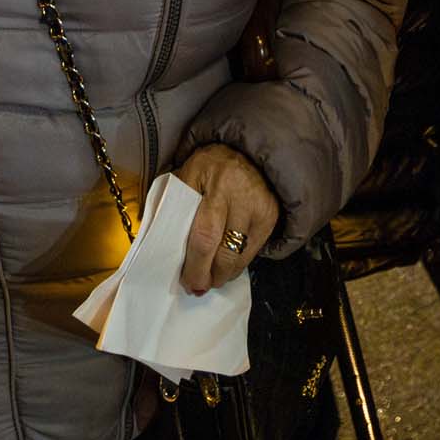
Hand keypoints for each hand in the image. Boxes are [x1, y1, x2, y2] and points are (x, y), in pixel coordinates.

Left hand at [172, 144, 279, 294]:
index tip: (187, 281)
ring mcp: (259, 207)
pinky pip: (254, 250)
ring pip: (241, 255)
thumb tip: (167, 246)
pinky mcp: (272, 216)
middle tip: (199, 287)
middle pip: (223, 250)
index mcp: (211, 181)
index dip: (195, 264)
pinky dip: (240, 263)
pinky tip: (228, 267)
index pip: (203, 234)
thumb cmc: (210, 166)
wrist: (250, 152)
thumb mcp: (188, 174)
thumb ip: (178, 204)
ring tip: (212, 279)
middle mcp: (239, 195)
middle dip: (209, 275)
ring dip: (224, 274)